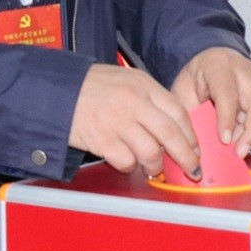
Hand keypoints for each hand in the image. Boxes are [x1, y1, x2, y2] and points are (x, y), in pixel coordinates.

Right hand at [68, 63, 209, 179]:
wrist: (56, 90)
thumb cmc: (90, 87)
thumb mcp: (125, 81)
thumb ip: (149, 100)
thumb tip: (172, 128)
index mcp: (143, 85)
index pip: (178, 113)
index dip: (190, 136)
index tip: (195, 149)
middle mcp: (134, 102)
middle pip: (171, 136)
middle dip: (186, 157)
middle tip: (191, 169)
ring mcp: (118, 121)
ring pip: (152, 153)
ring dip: (155, 165)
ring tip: (152, 166)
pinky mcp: (102, 139)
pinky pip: (127, 162)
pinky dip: (130, 166)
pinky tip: (126, 162)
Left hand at [175, 45, 250, 150]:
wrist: (209, 59)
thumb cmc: (197, 74)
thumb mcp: (184, 90)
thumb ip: (192, 114)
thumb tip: (199, 143)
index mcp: (219, 67)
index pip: (228, 95)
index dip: (227, 120)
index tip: (225, 140)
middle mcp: (243, 72)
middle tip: (239, 152)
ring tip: (237, 148)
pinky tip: (240, 140)